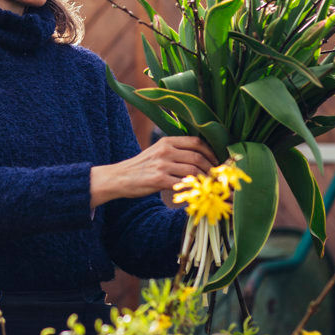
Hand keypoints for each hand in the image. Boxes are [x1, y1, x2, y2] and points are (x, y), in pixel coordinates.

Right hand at [89, 136, 217, 208]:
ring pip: (193, 171)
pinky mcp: (158, 180)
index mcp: (166, 142)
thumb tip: (200, 158)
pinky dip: (192, 189)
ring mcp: (162, 165)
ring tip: (208, 186)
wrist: (119, 178)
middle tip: (215, 177)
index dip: (210, 152)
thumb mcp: (157, 152)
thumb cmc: (141, 167)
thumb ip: (175, 152)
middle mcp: (165, 151)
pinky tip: (195, 193)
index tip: (216, 162)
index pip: (196, 142)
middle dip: (210, 168)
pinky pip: (182, 184)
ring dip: (204, 180)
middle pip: (197, 157)